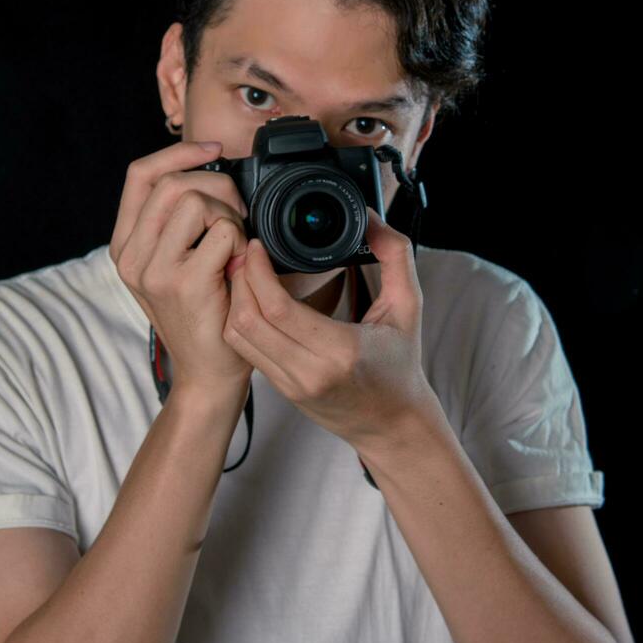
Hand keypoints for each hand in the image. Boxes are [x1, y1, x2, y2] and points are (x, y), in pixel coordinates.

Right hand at [109, 138, 253, 393]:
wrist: (209, 373)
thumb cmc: (203, 316)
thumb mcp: (176, 266)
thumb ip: (176, 224)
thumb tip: (207, 173)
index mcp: (125, 246)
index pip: (139, 174)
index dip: (178, 153)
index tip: (212, 151)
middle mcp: (131, 256)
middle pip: (172, 182)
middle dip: (218, 187)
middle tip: (238, 217)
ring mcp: (153, 270)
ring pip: (196, 201)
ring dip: (229, 217)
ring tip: (235, 248)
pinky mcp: (182, 283)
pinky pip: (222, 231)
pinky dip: (241, 241)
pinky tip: (240, 266)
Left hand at [221, 206, 442, 454]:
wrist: (393, 425)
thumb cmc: (401, 366)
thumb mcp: (409, 307)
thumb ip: (396, 256)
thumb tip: (371, 217)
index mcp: (340, 351)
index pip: (277, 308)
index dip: (257, 271)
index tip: (256, 245)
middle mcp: (309, 371)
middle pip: (248, 320)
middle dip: (238, 279)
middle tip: (243, 253)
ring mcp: (290, 384)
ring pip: (238, 337)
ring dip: (233, 300)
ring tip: (244, 273)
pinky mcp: (280, 389)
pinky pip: (245, 351)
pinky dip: (240, 320)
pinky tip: (250, 299)